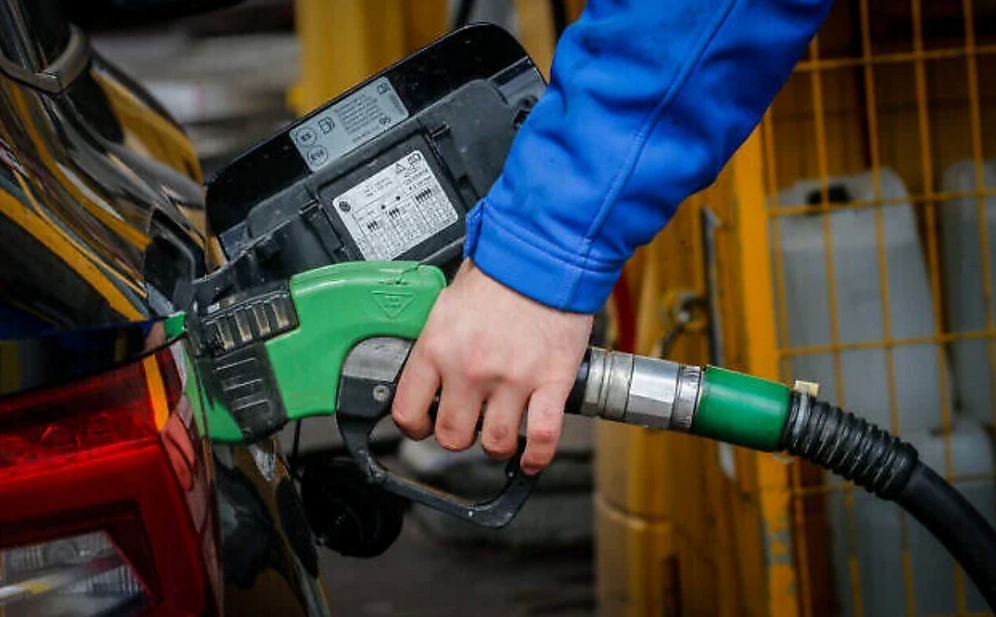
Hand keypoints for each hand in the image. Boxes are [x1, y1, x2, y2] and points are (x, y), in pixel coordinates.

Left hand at [392, 260, 592, 474]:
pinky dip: (536, 456)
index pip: (408, 411)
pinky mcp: (550, 382)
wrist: (544, 256)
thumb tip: (427, 368)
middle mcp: (470, 369)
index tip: (423, 425)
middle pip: (451, 436)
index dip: (414, 427)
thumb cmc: (499, 272)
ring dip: (496, 446)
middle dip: (458, 437)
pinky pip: (541, 437)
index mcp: (438, 348)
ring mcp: (512, 380)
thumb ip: (436, 341)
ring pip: (495, 443)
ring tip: (500, 435)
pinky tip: (531, 457)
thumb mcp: (447, 303)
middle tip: (467, 427)